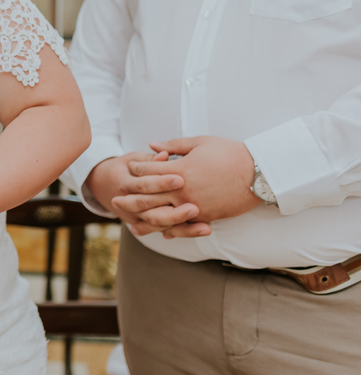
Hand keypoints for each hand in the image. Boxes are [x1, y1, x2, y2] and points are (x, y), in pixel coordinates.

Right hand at [86, 149, 199, 235]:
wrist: (103, 184)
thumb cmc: (125, 167)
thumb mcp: (133, 159)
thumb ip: (150, 159)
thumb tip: (165, 156)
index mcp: (124, 183)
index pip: (143, 185)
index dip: (161, 183)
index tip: (181, 180)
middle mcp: (128, 204)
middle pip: (152, 211)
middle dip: (175, 212)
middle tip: (195, 208)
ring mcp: (136, 216)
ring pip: (160, 225)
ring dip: (184, 228)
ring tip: (205, 228)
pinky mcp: (146, 224)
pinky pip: (165, 230)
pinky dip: (183, 232)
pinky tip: (201, 230)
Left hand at [115, 137, 260, 237]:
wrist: (260, 173)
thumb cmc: (230, 153)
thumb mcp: (200, 142)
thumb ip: (173, 145)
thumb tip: (151, 145)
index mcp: (179, 170)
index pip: (148, 171)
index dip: (136, 169)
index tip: (128, 167)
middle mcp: (183, 191)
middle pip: (148, 197)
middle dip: (130, 198)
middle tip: (115, 199)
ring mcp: (194, 206)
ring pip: (161, 216)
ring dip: (143, 219)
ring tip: (129, 221)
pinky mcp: (205, 217)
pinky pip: (181, 226)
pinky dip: (167, 230)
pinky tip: (157, 231)